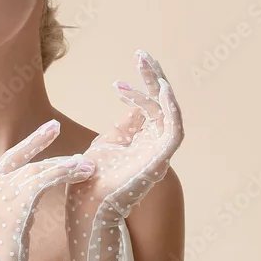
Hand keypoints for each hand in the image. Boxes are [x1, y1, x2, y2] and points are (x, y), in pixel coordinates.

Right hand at [0, 119, 94, 260]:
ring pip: (37, 169)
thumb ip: (14, 210)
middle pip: (21, 159)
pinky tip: (83, 173)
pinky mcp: (12, 207)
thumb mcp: (4, 231)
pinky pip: (43, 181)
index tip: (49, 129)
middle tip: (65, 129)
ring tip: (90, 164)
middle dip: (44, 142)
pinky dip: (65, 174)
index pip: (8, 160)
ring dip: (66, 165)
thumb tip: (33, 198)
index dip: (30, 144)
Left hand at [71, 50, 183, 218]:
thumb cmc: (91, 181)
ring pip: (167, 112)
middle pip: (161, 105)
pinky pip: (174, 129)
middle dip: (153, 78)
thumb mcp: (106, 145)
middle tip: (141, 54)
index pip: (149, 110)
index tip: (117, 84)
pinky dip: (171, 108)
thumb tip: (133, 108)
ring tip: (146, 62)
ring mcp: (158, 153)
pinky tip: (162, 88)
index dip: (138, 92)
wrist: (86, 206)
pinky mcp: (161, 159)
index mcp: (142, 143)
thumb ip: (122, 127)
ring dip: (159, 84)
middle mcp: (154, 146)